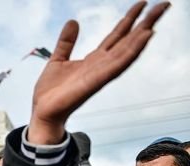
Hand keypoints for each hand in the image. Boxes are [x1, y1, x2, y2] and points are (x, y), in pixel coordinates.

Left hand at [29, 1, 169, 143]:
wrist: (43, 112)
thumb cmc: (51, 91)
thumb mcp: (57, 59)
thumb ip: (66, 42)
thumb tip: (73, 21)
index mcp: (94, 59)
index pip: (117, 35)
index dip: (130, 19)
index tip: (143, 3)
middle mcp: (101, 65)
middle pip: (128, 40)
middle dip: (145, 23)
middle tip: (164, 4)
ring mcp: (100, 74)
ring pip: (126, 51)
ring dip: (141, 37)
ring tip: (154, 21)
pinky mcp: (94, 82)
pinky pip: (116, 65)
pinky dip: (130, 52)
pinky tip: (142, 39)